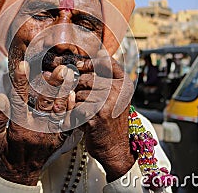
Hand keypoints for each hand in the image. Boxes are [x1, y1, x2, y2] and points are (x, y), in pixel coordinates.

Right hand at [0, 61, 74, 185]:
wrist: (20, 174)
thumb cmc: (5, 153)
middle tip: (60, 68)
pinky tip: (74, 96)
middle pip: (45, 103)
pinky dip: (72, 109)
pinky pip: (68, 123)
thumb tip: (2, 97)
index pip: (19, 101)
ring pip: (59, 110)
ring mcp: (50, 134)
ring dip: (65, 91)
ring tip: (70, 75)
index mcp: (19, 128)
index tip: (23, 65)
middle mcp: (36, 130)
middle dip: (52, 84)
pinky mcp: (59, 138)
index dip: (20, 82)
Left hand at [74, 51, 135, 181]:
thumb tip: (97, 50)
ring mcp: (108, 101)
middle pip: (86, 78)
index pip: (105, 61)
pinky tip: (82, 121)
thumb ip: (107, 75)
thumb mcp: (115, 95)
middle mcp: (118, 90)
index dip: (89, 62)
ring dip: (76, 103)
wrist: (115, 147)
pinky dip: (74, 114)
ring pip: (78, 93)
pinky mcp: (97, 114)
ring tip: (85, 113)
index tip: (80, 66)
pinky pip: (75, 106)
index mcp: (124, 83)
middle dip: (78, 88)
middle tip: (82, 100)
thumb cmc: (110, 119)